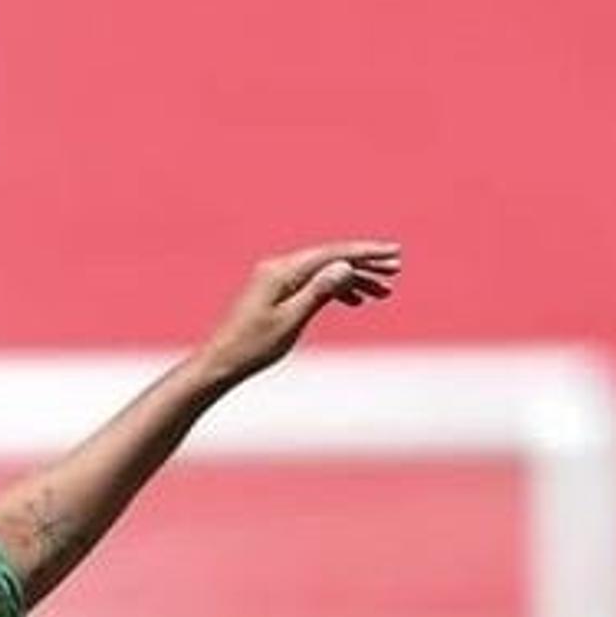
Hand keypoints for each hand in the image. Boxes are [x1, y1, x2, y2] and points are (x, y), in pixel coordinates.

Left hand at [192, 241, 401, 388]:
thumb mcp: (291, 321)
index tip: (394, 253)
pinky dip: (334, 290)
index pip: (332, 254)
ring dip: (353, 279)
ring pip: (323, 272)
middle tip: (396, 269)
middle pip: (330, 258)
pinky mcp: (275, 293)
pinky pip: (311, 284)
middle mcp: (278, 268)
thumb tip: (344, 266)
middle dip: (364, 264)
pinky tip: (354, 301)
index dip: (366, 253)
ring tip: (382, 292)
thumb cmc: (252, 347)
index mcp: (282, 271)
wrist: (220, 364)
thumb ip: (319, 292)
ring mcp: (276, 280)